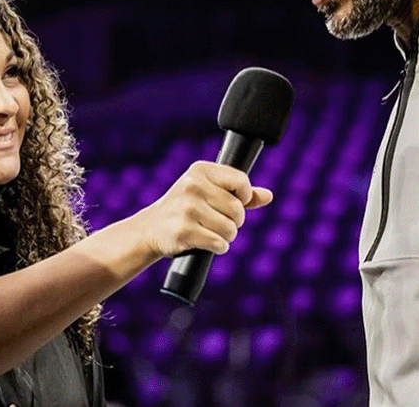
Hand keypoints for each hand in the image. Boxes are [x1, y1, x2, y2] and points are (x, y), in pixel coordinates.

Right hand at [133, 161, 272, 259]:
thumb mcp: (208, 192)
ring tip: (212, 232)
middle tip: (219, 221)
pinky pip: (219, 243)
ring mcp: (187, 209)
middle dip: (235, 221)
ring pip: (230, 229)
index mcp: (200, 170)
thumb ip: (239, 192)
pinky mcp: (184, 231)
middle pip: (237, 209)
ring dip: (227, 236)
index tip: (237, 202)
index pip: (241, 181)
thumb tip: (268, 195)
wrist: (150, 228)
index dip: (245, 196)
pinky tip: (206, 242)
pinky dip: (218, 247)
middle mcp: (192, 186)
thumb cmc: (184, 208)